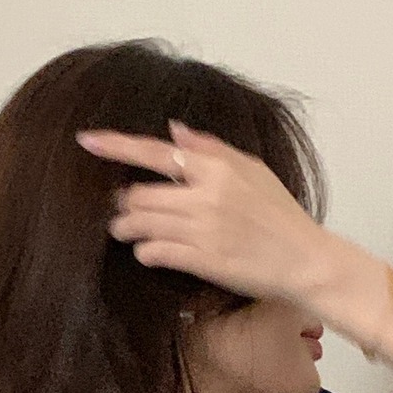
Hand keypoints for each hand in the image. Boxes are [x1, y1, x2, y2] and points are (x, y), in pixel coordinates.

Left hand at [77, 118, 332, 303]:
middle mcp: (207, 195)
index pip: (156, 151)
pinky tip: (147, 253)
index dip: (116, 145)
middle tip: (119, 212)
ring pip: (142, 224)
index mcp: (217, 168)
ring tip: (125, 233)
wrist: (306, 262)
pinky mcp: (204, 261)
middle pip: (140, 194)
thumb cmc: (283, 217)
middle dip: (122, 204)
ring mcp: (204, 229)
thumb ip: (212, 149)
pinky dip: (144, 252)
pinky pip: (156, 252)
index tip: (86, 141)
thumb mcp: (254, 171)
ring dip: (126, 229)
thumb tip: (175, 131)